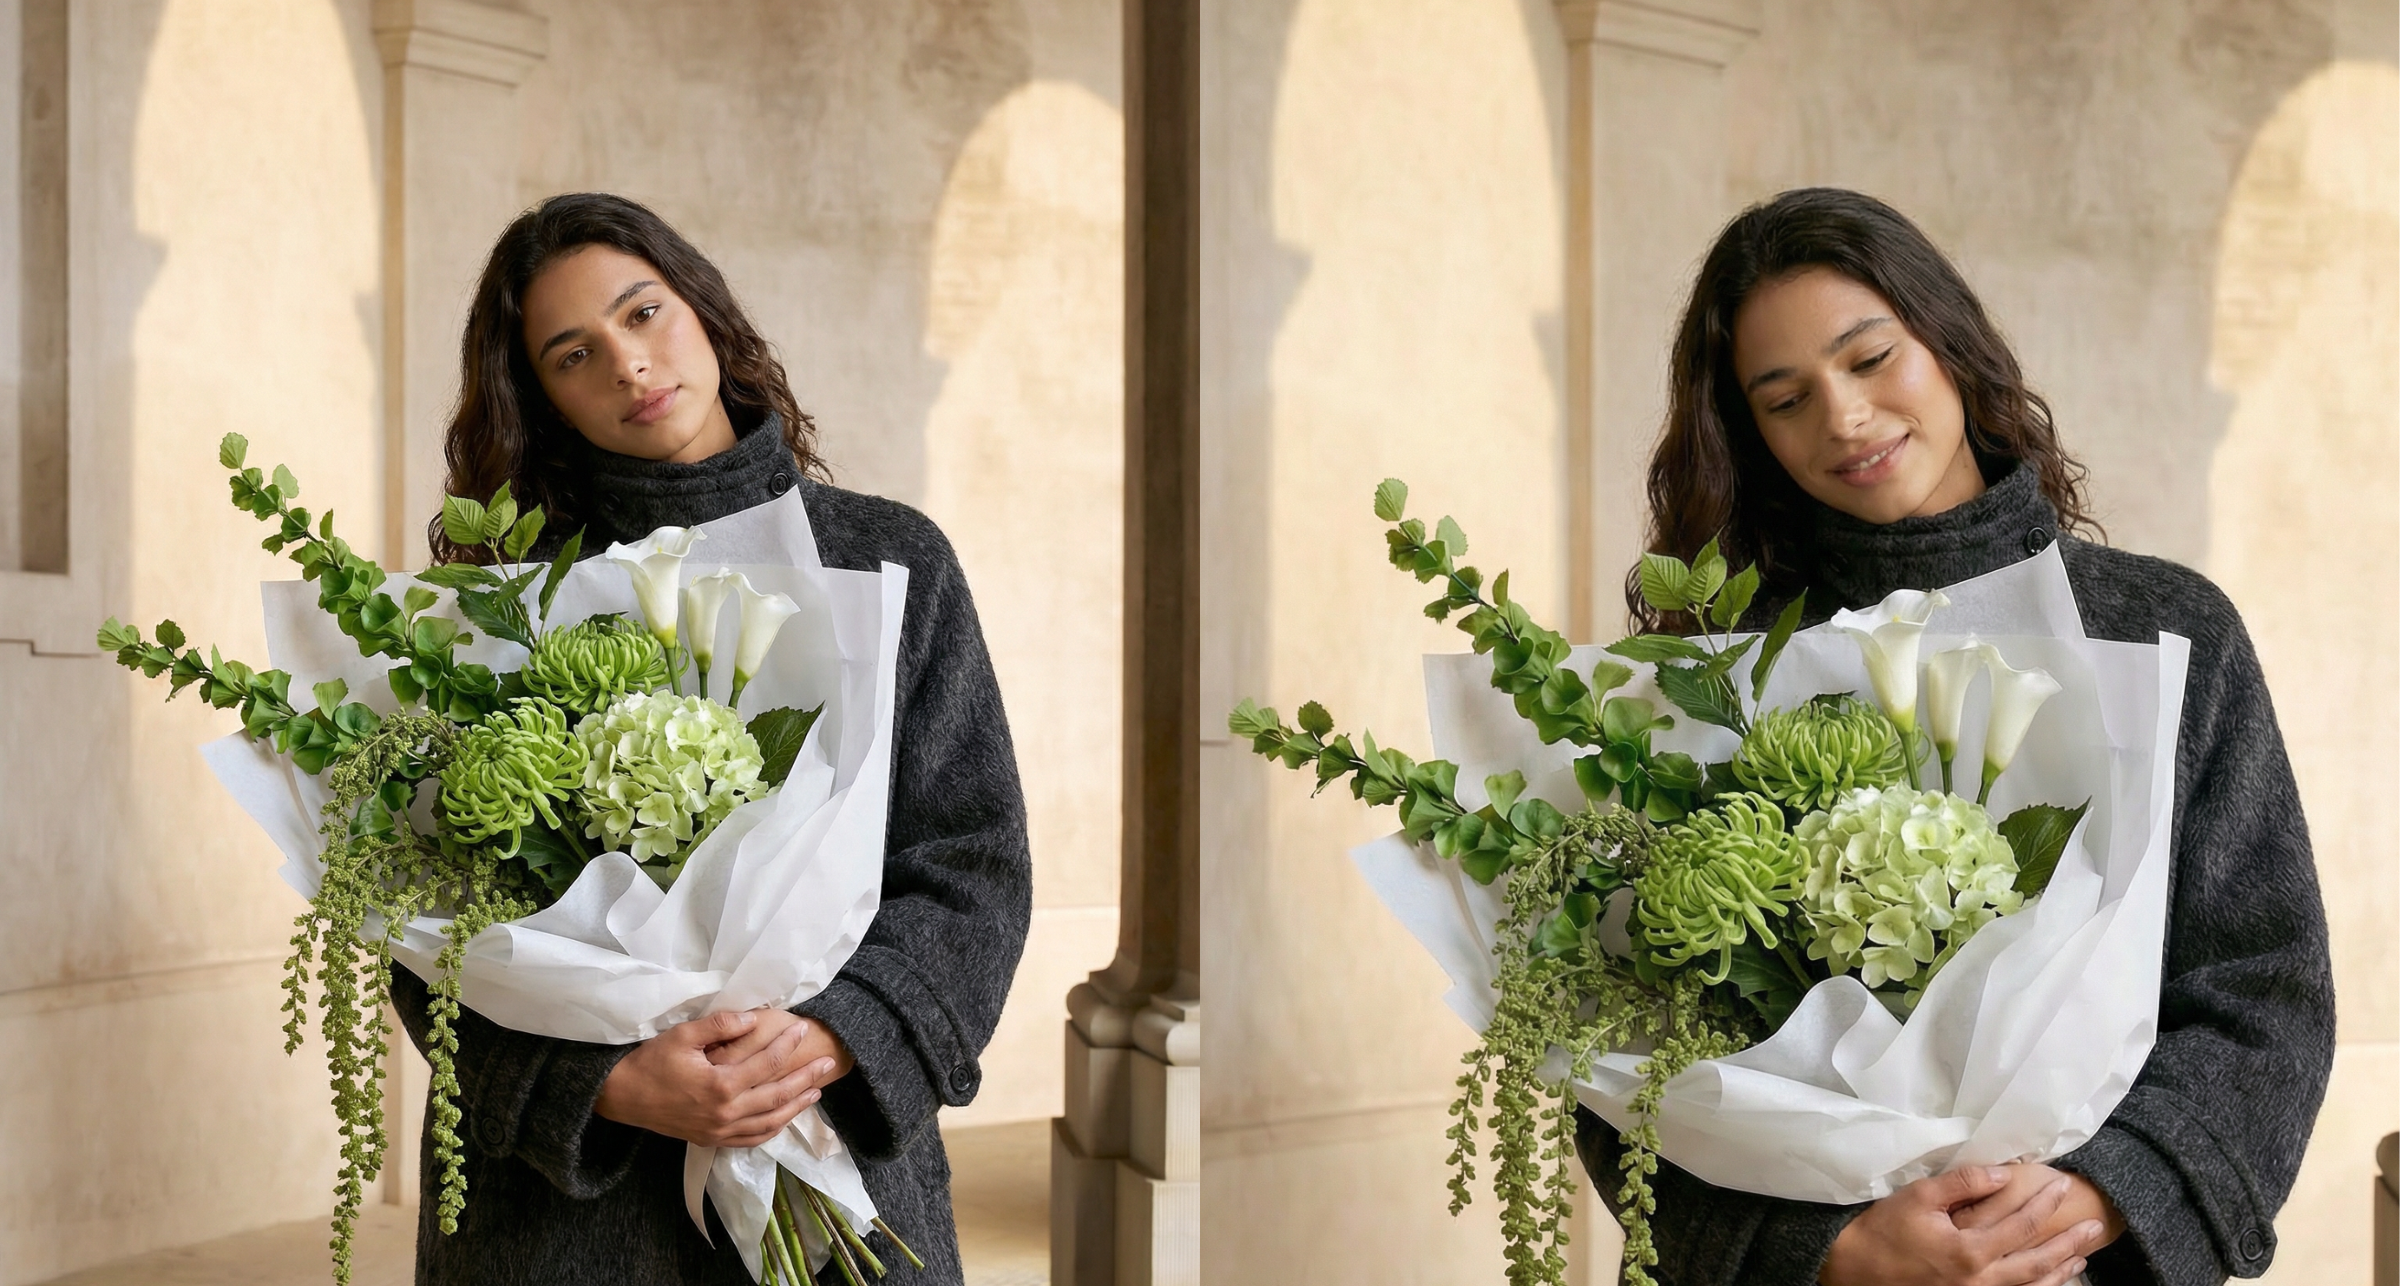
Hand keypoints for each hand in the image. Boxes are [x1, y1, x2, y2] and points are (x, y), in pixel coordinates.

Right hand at [595, 1009, 845, 1147]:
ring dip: (796, 1107)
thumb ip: (720, 1025)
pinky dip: (773, 1129)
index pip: (767, 1064)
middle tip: (827, 1064)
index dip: (788, 1045)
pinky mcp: (712, 1140)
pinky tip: (784, 1118)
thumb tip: (754, 1018)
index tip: (803, 1028)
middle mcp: (725, 1113)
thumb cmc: (650, 1062)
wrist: (621, 1097)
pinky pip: (752, 1139)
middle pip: (778, 1096)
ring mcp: (719, 1131)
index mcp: (720, 1085)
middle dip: (805, 1078)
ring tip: (815, 1092)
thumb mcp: (683, 1035)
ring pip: (770, 1122)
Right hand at [1819, 1165, 2105, 1285]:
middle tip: (2094, 1227)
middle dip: (2068, 1243)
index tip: (2063, 1185)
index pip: (2022, 1224)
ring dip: (2059, 1271)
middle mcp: (1980, 1280)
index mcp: (1969, 1251)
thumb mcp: (1918, 1197)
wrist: (1854, 1272)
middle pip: (2037, 1262)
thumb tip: (2004, 1173)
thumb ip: (1963, 1183)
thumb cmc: (1883, 1232)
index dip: (2045, 1203)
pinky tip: (2048, 1281)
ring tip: (2082, 1258)